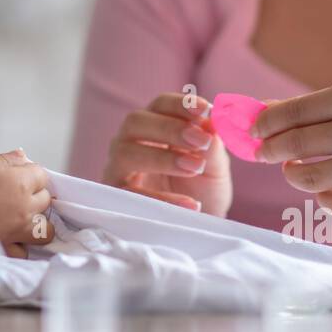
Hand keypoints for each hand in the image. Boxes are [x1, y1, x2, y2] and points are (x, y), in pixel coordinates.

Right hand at [0, 148, 53, 258]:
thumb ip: (4, 159)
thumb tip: (23, 156)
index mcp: (20, 183)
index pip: (41, 175)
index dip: (29, 173)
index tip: (17, 175)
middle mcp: (25, 208)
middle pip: (45, 200)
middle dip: (34, 194)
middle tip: (15, 194)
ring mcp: (18, 230)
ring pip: (45, 230)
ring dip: (38, 223)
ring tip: (24, 218)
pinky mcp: (7, 248)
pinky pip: (25, 251)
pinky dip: (22, 246)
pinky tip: (13, 238)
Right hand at [102, 92, 232, 215]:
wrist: (197, 226)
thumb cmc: (202, 189)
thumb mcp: (215, 167)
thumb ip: (213, 146)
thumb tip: (213, 122)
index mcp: (154, 126)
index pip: (159, 104)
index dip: (180, 104)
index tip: (207, 110)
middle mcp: (130, 141)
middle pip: (135, 121)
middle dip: (169, 128)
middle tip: (201, 141)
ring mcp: (119, 168)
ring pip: (124, 152)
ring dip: (161, 157)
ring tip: (195, 167)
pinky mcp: (116, 197)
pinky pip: (130, 194)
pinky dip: (160, 198)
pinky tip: (190, 204)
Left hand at [253, 72, 331, 213]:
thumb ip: (316, 104)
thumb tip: (265, 113)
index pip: (293, 113)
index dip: (264, 124)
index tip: (253, 130)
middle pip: (296, 146)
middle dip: (269, 150)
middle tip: (263, 152)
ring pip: (311, 178)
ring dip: (292, 174)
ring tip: (293, 168)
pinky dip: (322, 198)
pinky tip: (322, 187)